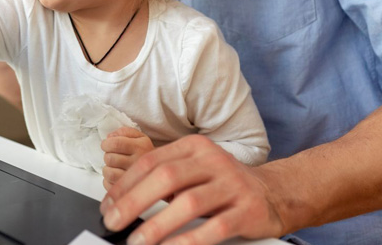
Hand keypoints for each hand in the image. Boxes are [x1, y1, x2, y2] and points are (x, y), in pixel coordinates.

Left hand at [100, 134, 284, 244]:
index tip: (107, 205)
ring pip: (188, 203)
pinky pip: (214, 227)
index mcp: (195, 147)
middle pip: (165, 178)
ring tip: (137, 241)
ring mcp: (232, 184)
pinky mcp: (247, 210)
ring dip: (157, 225)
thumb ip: (165, 180)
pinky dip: (190, 240)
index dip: (125, 184)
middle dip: (133, 202)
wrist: (274, 193)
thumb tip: (122, 201)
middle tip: (113, 222)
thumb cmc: (225, 184)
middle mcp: (213, 161)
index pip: (151, 161)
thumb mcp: (195, 172)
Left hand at [102, 127, 154, 190]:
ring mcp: (135, 179)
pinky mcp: (129, 190)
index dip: (106, 143)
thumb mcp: (140, 137)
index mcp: (141, 147)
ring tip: (114, 166)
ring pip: (109, 173)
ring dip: (107, 168)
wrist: (160, 170)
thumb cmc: (145, 153)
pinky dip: (107, 181)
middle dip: (107, 155)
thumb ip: (124, 132)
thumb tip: (110, 137)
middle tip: (113, 155)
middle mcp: (138, 163)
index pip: (116, 144)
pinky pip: (109, 186)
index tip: (106, 144)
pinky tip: (116, 176)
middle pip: (110, 158)